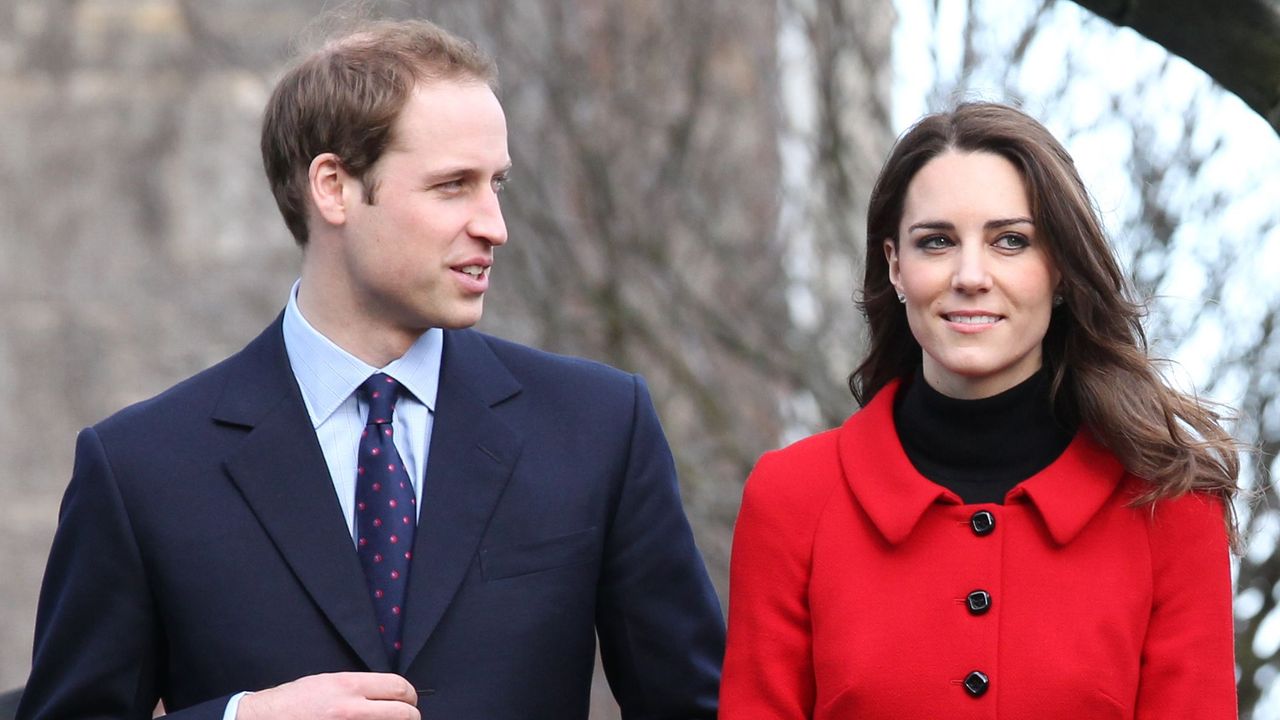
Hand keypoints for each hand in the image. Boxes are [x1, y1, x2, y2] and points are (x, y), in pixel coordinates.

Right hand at [237, 672, 418, 719]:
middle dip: (410, 716)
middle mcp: (351, 709)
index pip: (399, 688)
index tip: (408, 700)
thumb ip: (359, 688)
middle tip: (406, 717)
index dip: (409, 695)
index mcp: (348, 687)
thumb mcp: (327, 683)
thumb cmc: (294, 702)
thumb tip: (388, 694)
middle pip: (404, 714)